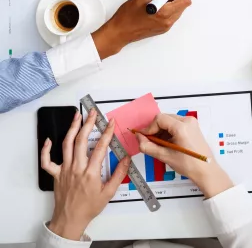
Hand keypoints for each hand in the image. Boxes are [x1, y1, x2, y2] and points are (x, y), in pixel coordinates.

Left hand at [41, 110, 129, 240]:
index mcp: (91, 173)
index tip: (110, 123)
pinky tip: (49, 140)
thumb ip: (119, 174)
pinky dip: (46, 149)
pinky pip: (47, 161)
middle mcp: (76, 168)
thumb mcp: (109, 193)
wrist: (70, 219)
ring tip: (76, 116)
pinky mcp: (56, 174)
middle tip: (92, 113)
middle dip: (87, 124)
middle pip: (81, 140)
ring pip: (66, 145)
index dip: (107, 132)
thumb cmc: (89, 208)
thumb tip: (126, 159)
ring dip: (71, 128)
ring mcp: (64, 170)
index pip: (101, 147)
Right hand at [92, 0, 191, 58]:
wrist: (120, 32)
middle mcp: (168, 22)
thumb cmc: (127, 16)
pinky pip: (172, 15)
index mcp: (164, 13)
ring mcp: (166, 26)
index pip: (184, 1)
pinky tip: (156, 4)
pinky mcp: (163, 28)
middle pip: (183, 5)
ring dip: (172, 1)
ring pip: (178, 10)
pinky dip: (168, 7)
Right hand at [136, 114, 233, 197]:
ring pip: (169, 121)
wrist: (206, 170)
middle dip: (155, 129)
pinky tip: (167, 143)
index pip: (159, 119)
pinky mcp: (192, 127)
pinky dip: (168, 132)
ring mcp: (191, 123)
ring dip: (161, 131)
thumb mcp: (165, 156)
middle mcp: (188, 121)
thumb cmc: (188, 164)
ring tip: (159, 145)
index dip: (149, 128)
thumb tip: (138, 137)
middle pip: (164, 118)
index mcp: (182, 127)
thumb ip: (148, 146)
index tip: (144, 138)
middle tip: (149, 142)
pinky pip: (176, 124)